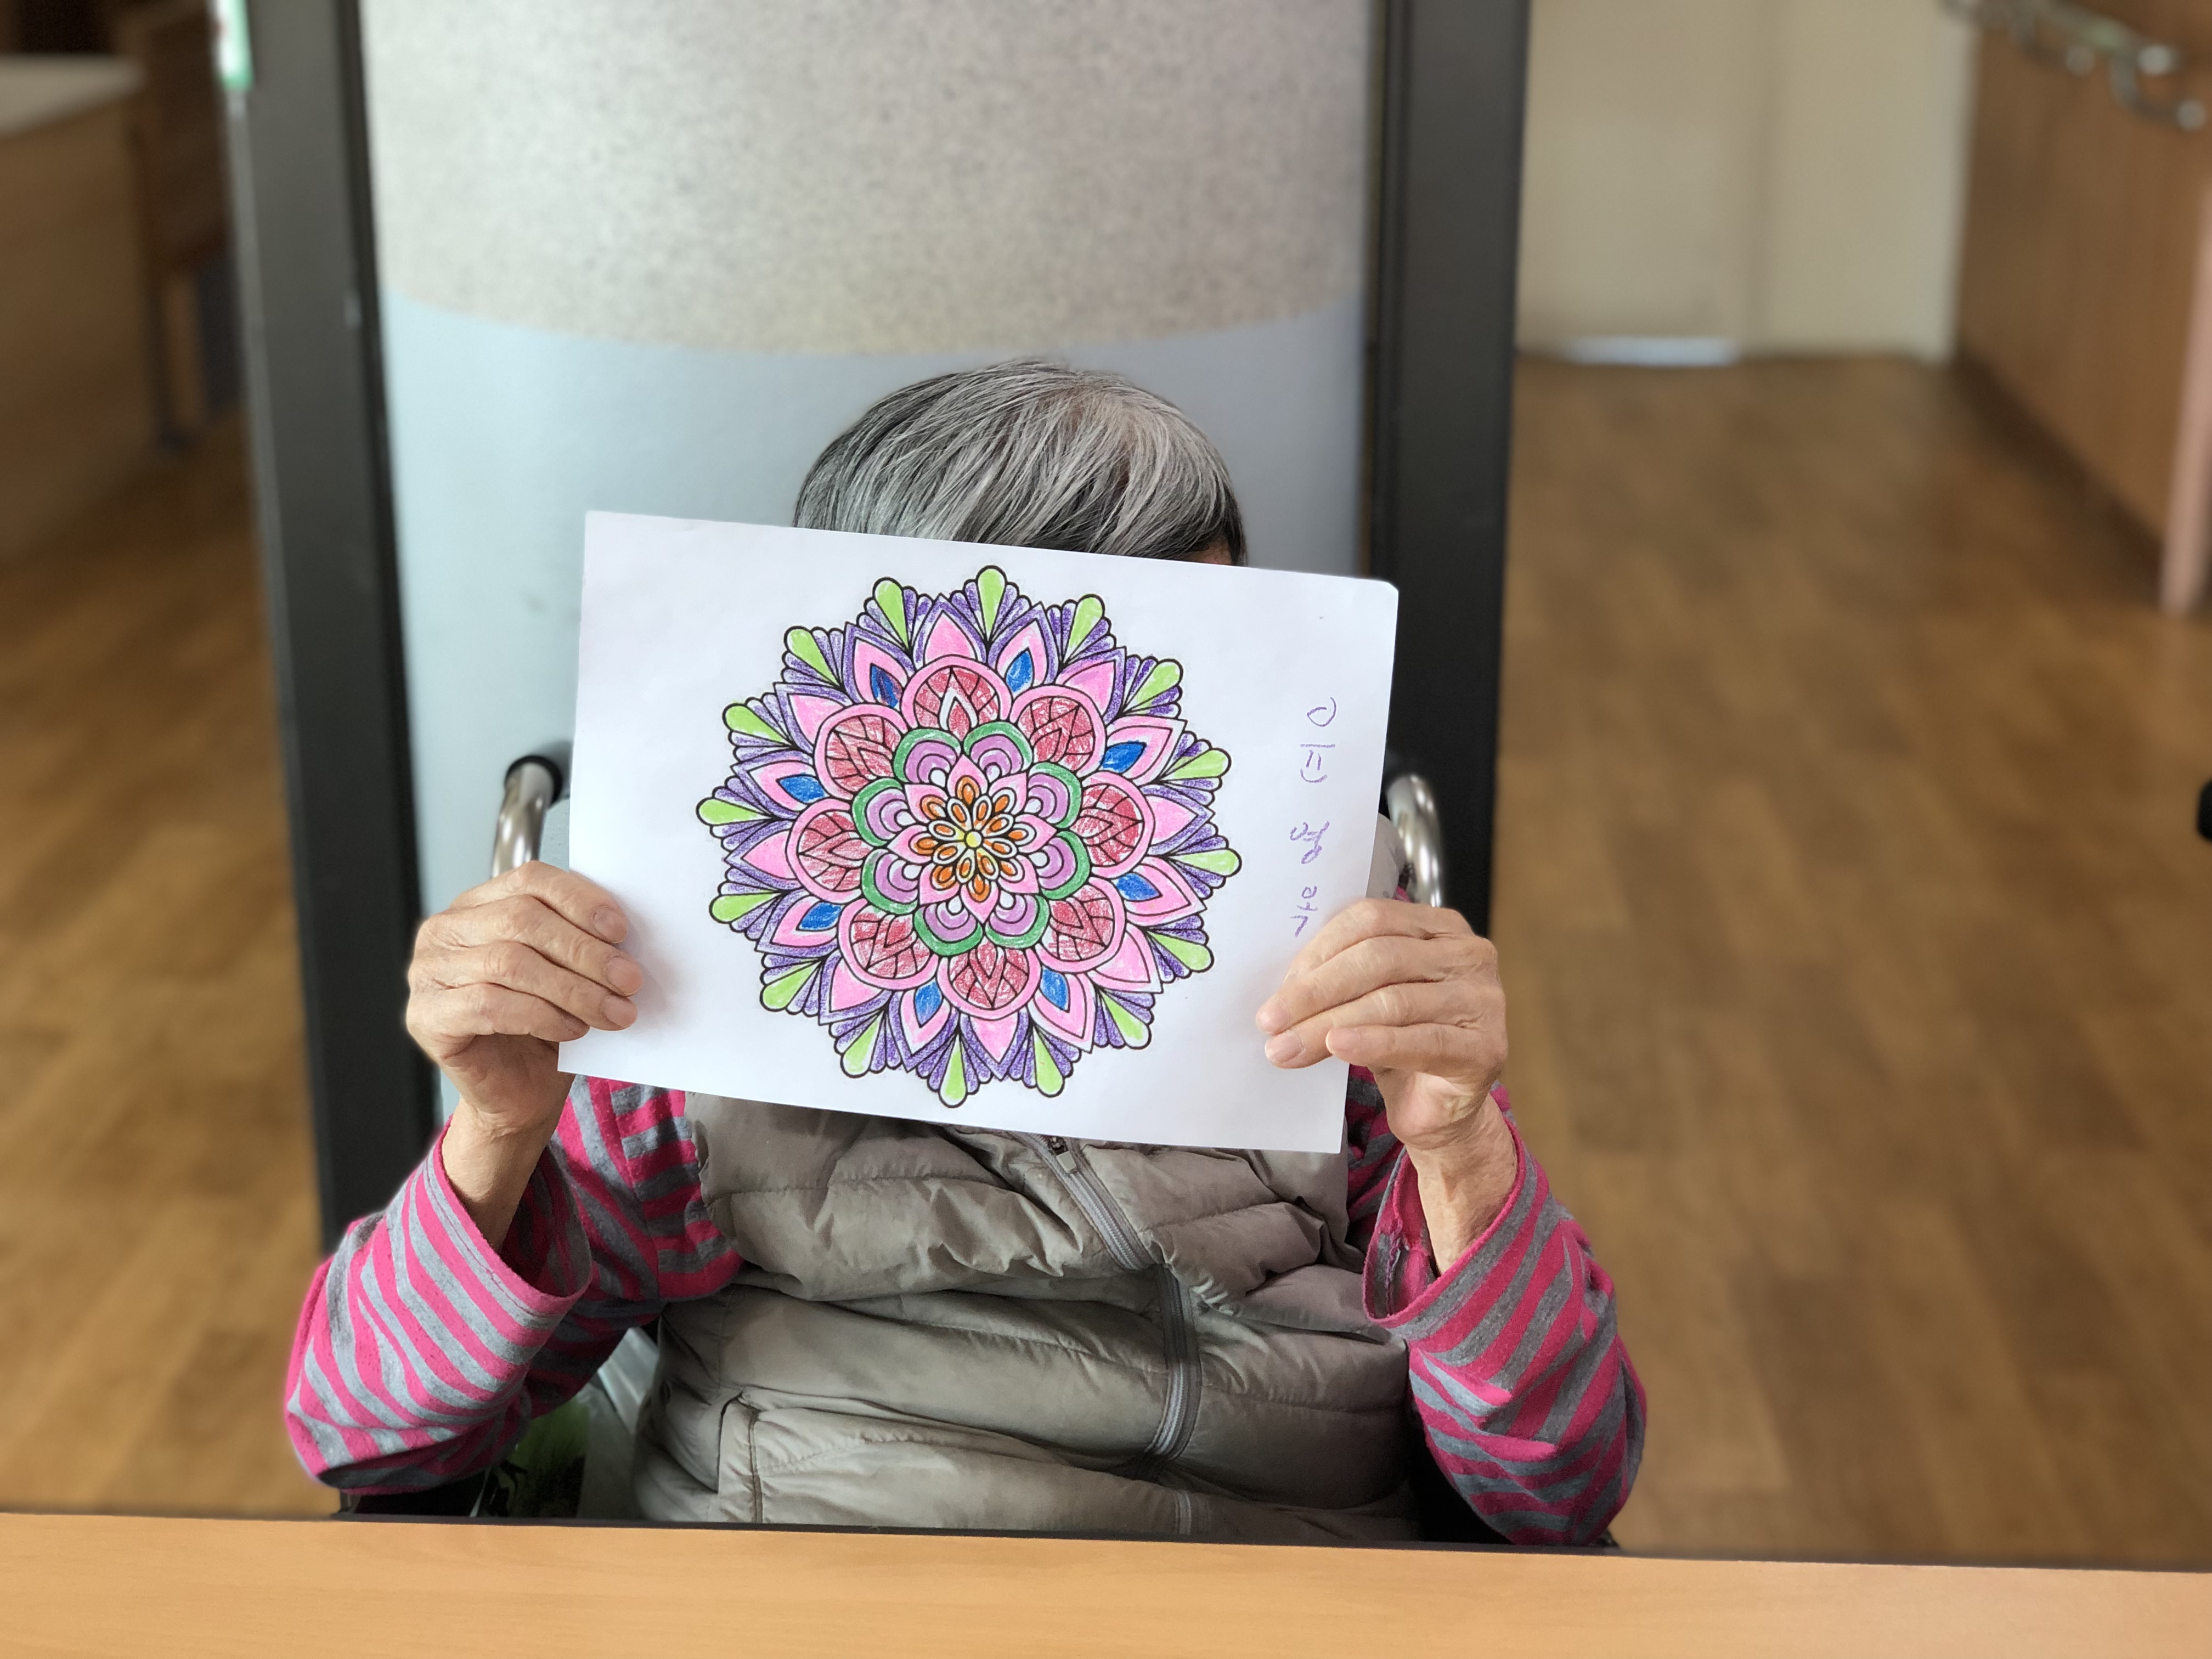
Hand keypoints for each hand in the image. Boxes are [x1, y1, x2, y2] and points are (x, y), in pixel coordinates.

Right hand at [404, 863, 639, 1244]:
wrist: (518, 1093)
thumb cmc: (544, 1027)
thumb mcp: (566, 970)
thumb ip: (579, 939)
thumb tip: (623, 931)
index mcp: (477, 905)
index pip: (530, 879)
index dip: (580, 900)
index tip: (621, 930)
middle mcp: (445, 931)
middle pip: (523, 921)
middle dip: (586, 951)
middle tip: (629, 979)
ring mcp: (428, 973)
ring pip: (511, 963)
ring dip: (574, 989)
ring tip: (614, 1011)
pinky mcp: (427, 1017)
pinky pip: (492, 1006)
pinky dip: (543, 1016)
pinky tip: (574, 1029)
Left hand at [1255, 899, 1515, 1261]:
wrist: (1441, 1111)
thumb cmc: (1401, 1046)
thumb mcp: (1366, 1000)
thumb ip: (1337, 981)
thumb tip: (1280, 992)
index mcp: (1440, 927)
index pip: (1372, 920)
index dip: (1320, 950)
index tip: (1279, 987)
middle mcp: (1470, 955)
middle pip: (1379, 958)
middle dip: (1317, 991)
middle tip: (1271, 1020)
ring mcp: (1483, 1001)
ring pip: (1392, 1001)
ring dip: (1329, 1024)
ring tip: (1287, 1047)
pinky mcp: (1485, 1049)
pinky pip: (1419, 1041)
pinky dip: (1372, 1042)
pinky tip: (1337, 1047)